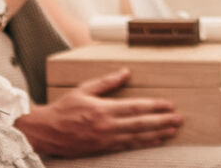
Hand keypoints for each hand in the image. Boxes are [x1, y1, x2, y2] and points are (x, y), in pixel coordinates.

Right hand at [15, 68, 181, 156]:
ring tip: (172, 131)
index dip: (154, 106)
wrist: (42, 132)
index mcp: (102, 110)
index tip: (169, 104)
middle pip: (139, 124)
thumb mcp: (83, 90)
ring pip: (135, 138)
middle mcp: (105, 126)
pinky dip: (142, 144)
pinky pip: (125, 147)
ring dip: (156, 134)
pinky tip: (154, 141)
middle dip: (161, 121)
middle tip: (179, 119)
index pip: (134, 108)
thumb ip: (107, 82)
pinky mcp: (100, 149)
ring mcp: (103, 140)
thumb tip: (126, 72)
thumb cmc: (62, 109)